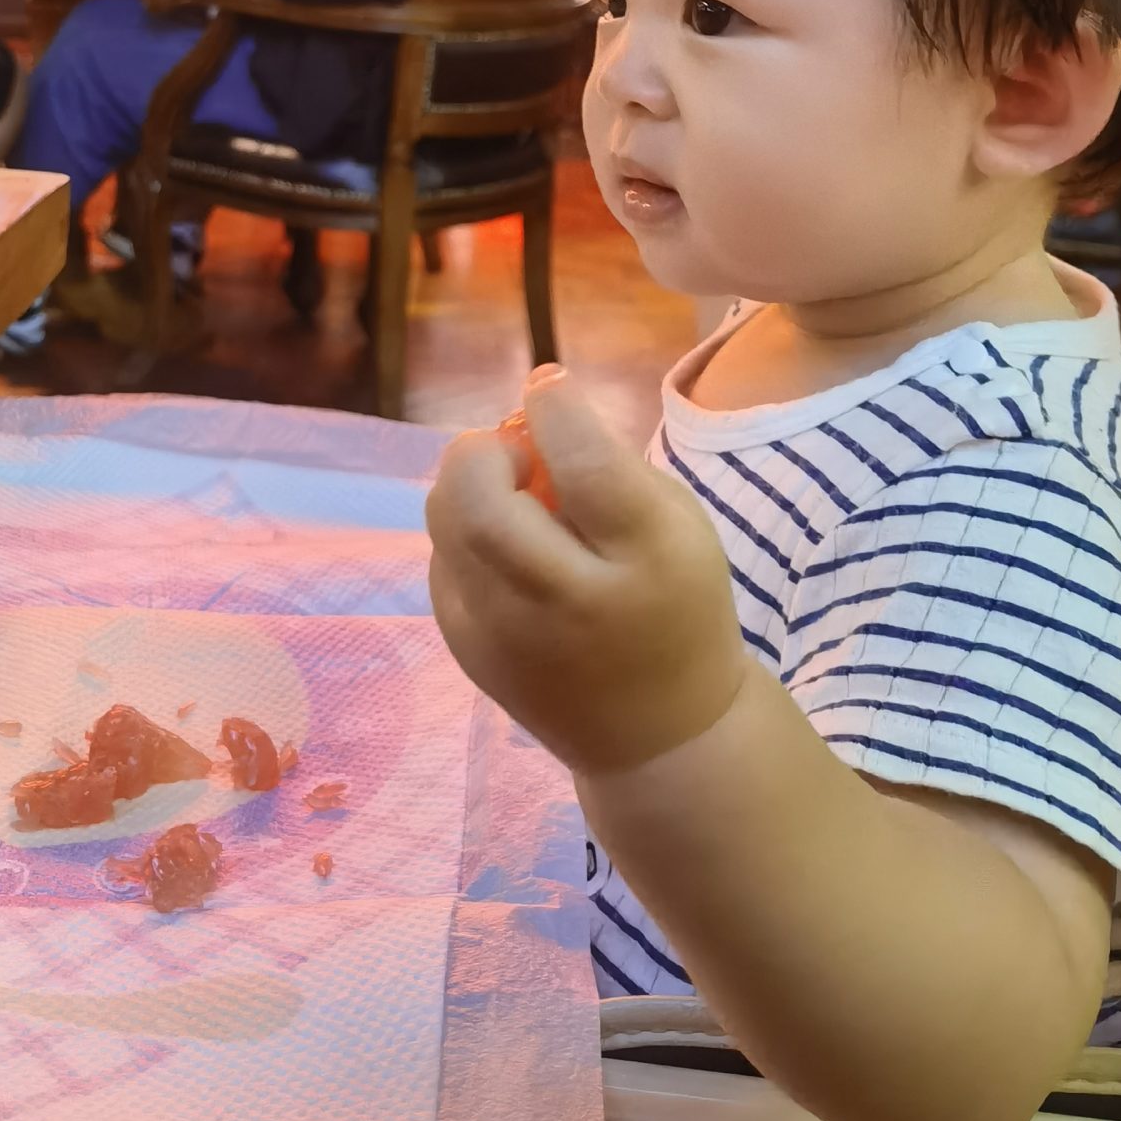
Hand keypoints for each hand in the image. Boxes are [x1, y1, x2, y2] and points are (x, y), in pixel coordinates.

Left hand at [426, 370, 746, 775]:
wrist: (660, 733)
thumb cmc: (676, 604)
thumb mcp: (679, 525)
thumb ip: (611, 464)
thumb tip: (533, 407)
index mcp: (647, 559)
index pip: (584, 465)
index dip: (554, 409)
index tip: (548, 387)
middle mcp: (569, 603)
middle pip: (482, 503)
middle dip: (486, 451)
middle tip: (518, 454)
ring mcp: (507, 636)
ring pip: (444, 522)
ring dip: (468, 485)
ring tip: (514, 498)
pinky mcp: (468, 653)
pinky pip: (441, 558)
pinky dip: (463, 533)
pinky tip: (507, 550)